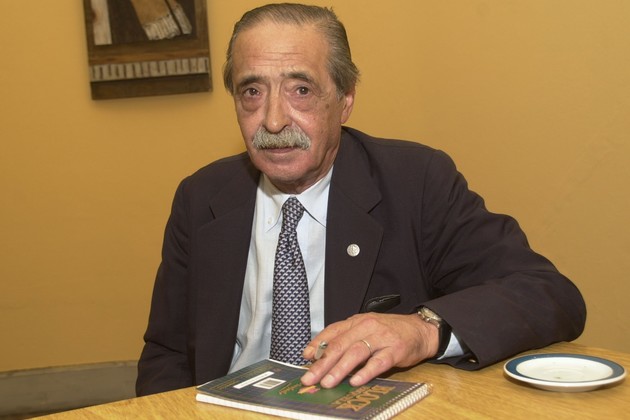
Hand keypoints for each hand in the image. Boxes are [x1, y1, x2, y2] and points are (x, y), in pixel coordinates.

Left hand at [300, 312, 438, 387]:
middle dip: (323, 363)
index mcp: (357, 321)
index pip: (333, 331)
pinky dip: (365, 372)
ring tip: (328, 382)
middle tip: (311, 378)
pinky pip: (378, 362)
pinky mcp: (395, 350)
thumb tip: (322, 356)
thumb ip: (347, 339)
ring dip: (339, 369)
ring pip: (356, 353)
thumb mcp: (366, 329)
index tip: (306, 357)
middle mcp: (367, 327)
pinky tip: (355, 381)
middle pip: (340, 345)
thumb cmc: (390, 331)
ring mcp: (381, 338)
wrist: (420, 330)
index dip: (318, 344)